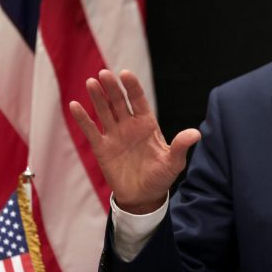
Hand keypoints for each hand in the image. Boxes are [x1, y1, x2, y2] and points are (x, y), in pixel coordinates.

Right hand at [69, 69, 200, 213]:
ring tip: (91, 82)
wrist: (143, 197)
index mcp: (147, 124)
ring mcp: (115, 135)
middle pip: (119, 102)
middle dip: (112, 88)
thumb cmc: (161, 177)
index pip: (139, 100)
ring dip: (97, 98)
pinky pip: (91, 131)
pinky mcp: (102, 148)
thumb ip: (181, 146)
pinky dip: (82, 119)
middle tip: (104, 73)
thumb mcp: (173, 162)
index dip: (132, 87)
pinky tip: (75, 105)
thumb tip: (196, 133)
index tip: (125, 74)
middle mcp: (129, 125)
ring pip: (104, 112)